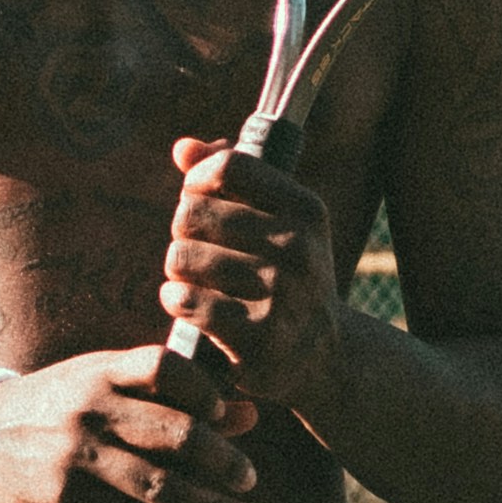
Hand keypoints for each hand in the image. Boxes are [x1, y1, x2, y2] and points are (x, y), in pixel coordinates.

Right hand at [0, 347, 269, 502]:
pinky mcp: (67, 495)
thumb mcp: (106, 389)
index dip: (205, 391)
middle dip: (223, 460)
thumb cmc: (57, 409)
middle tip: (250, 479)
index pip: (165, 367)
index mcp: (102, 370)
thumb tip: (249, 416)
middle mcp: (92, 407)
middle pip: (175, 432)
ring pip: (162, 483)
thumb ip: (173, 400)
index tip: (226, 416)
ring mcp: (79, 452)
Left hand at [160, 137, 340, 415]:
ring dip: (177, 271)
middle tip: (196, 251)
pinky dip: (176, 301)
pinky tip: (189, 306)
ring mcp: (280, 295)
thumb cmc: (287, 276)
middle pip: (191, 213)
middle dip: (182, 232)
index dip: (197, 179)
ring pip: (181, 258)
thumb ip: (230, 178)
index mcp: (306, 210)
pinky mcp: (257, 340)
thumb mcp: (278, 222)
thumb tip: (182, 148)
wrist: (325, 354)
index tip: (197, 197)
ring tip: (194, 280)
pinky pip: (185, 301)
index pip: (229, 166)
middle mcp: (298, 249)